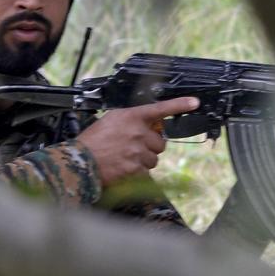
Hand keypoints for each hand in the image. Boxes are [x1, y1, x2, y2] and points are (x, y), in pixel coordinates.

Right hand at [76, 97, 198, 186]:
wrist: (79, 161)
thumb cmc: (91, 142)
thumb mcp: (110, 121)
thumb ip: (131, 120)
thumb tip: (147, 125)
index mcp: (131, 117)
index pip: (160, 109)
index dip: (180, 105)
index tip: (195, 103)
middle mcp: (137, 132)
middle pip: (160, 142)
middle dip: (150, 147)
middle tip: (135, 149)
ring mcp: (137, 151)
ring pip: (154, 159)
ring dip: (144, 160)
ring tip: (126, 160)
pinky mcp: (135, 168)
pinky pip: (145, 171)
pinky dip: (136, 172)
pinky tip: (123, 168)